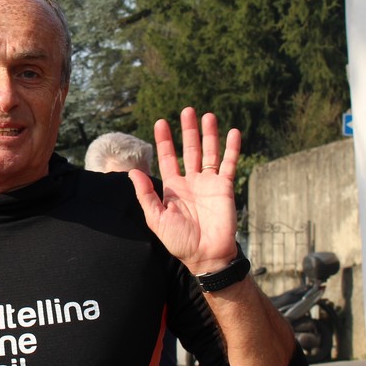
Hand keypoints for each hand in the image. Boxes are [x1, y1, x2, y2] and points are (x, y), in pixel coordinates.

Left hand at [128, 108, 240, 271]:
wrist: (206, 255)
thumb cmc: (179, 240)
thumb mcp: (156, 218)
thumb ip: (145, 195)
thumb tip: (132, 172)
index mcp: (173, 187)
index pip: (167, 158)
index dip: (164, 141)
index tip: (160, 122)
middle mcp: (191, 181)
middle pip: (189, 150)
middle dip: (188, 131)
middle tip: (187, 111)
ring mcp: (209, 183)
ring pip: (209, 153)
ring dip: (209, 135)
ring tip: (208, 115)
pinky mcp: (225, 188)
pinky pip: (229, 164)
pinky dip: (231, 149)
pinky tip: (232, 133)